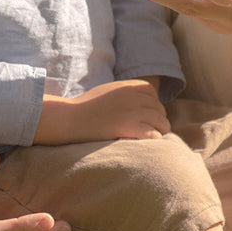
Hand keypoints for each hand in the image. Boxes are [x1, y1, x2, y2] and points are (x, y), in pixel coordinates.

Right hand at [36, 79, 169, 143]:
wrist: (70, 118)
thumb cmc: (85, 108)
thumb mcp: (108, 91)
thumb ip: (125, 94)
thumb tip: (141, 103)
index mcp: (128, 86)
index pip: (153, 93)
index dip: (151, 105)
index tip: (144, 116)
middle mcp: (133, 96)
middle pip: (159, 109)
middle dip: (156, 121)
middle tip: (146, 131)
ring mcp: (132, 111)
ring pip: (161, 123)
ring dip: (158, 132)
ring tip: (148, 140)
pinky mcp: (129, 127)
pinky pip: (154, 134)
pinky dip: (153, 140)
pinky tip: (144, 144)